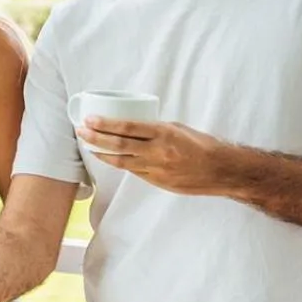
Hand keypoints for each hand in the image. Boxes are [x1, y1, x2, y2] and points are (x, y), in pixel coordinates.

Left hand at [75, 117, 234, 194]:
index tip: (90, 119)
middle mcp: (158, 152)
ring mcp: (157, 169)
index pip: (128, 127)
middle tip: (81, 131)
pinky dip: (120, 164)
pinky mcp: (158, 182)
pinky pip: (134, 172)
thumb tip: (136, 127)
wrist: (220, 171)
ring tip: (89, 146)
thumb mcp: (178, 129)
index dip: (105, 124)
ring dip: (103, 154)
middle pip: (119, 145)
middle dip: (96, 138)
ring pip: (122, 162)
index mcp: (164, 133)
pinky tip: (109, 159)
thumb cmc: (202, 145)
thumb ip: (156, 129)